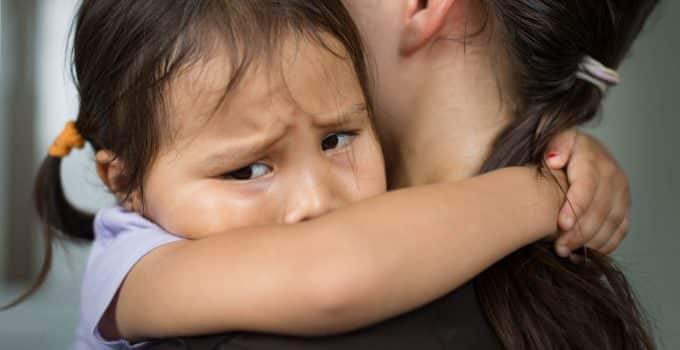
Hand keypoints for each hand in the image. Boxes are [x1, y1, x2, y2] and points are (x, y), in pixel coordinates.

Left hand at [544, 129, 630, 257]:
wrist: (579, 150)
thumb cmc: (559, 148)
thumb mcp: (554, 139)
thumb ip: (554, 146)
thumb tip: (554, 160)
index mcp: (593, 159)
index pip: (587, 187)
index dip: (576, 207)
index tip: (562, 225)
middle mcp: (613, 176)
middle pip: (600, 210)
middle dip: (580, 232)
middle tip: (559, 247)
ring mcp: (621, 193)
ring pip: (612, 224)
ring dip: (591, 243)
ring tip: (567, 253)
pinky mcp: (624, 207)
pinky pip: (619, 231)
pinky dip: (604, 245)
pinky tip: (584, 254)